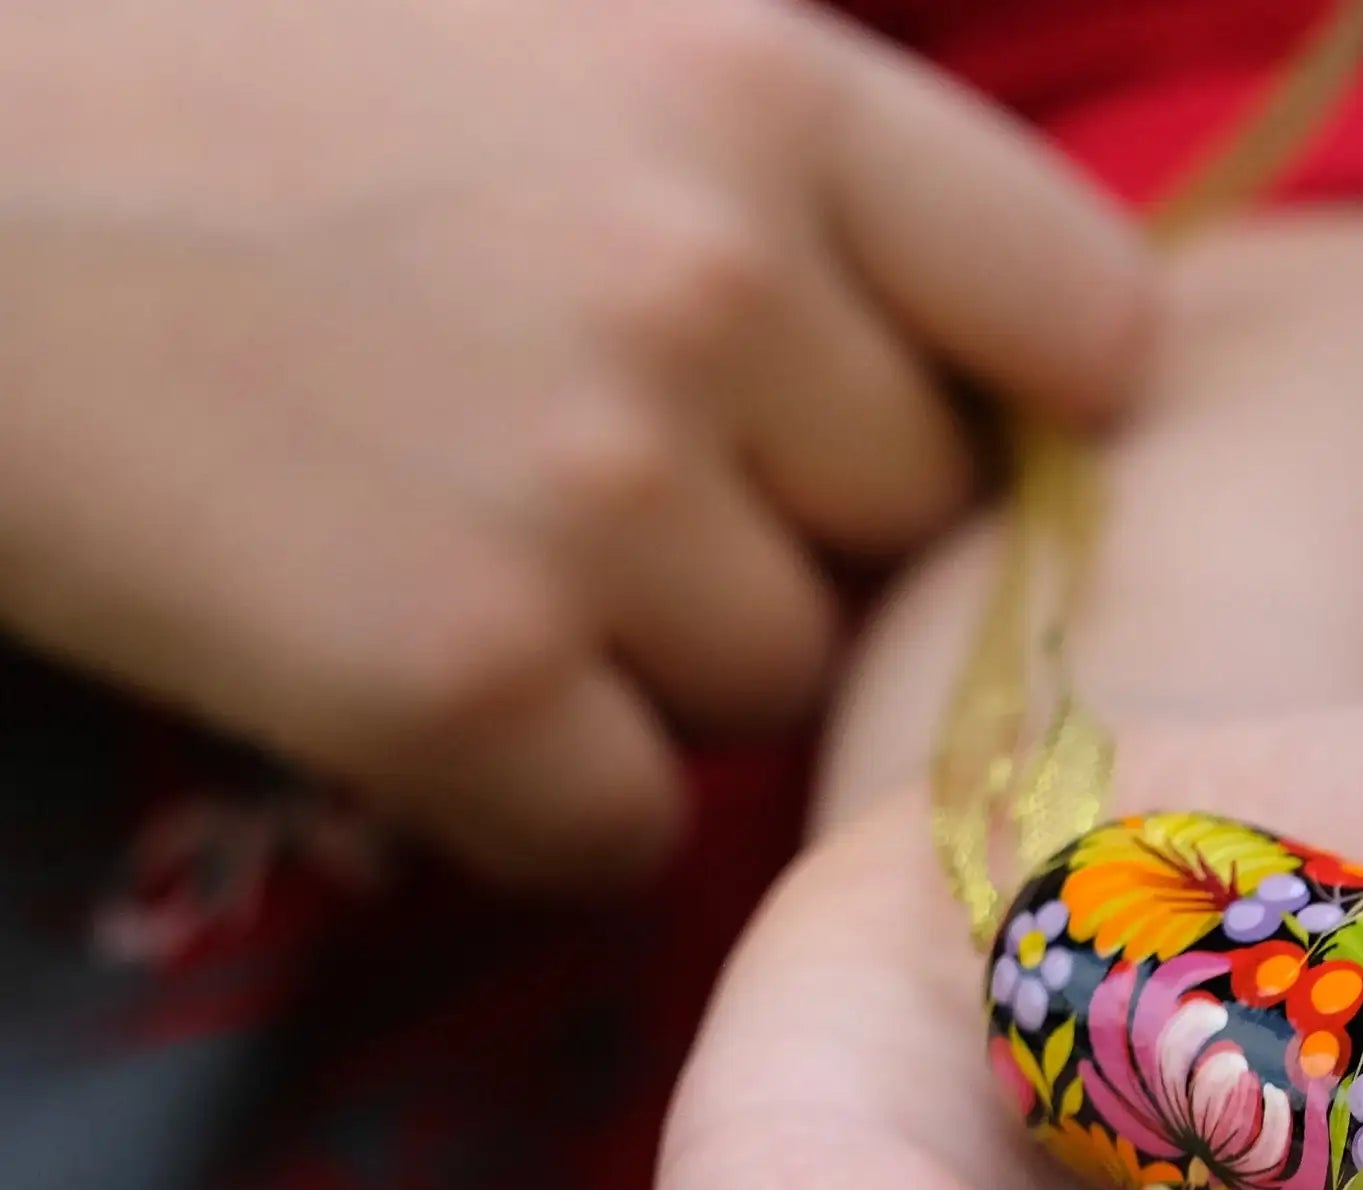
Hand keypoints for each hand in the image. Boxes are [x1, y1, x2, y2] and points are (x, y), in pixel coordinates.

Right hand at [0, 0, 1149, 884]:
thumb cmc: (174, 50)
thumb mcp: (522, 5)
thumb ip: (753, 150)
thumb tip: (955, 334)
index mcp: (757, 85)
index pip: (1082, 318)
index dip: (1024, 400)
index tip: (939, 421)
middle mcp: (708, 286)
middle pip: (913, 524)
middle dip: (792, 517)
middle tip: (589, 459)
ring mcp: (585, 494)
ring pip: (771, 681)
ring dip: (654, 658)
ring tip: (452, 532)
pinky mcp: (450, 680)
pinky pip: (621, 828)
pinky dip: (529, 794)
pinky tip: (390, 667)